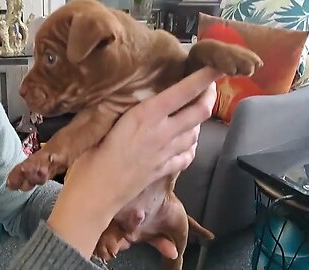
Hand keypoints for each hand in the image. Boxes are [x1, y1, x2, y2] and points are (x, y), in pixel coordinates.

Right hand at [47, 67, 219, 258]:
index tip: (217, 66)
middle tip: (208, 88)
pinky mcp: (165, 170)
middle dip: (209, 97)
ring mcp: (167, 153)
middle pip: (200, 112)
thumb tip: (138, 101)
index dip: (204, 77)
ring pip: (196, 133)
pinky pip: (188, 155)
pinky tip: (186, 142)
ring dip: (198, 121)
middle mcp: (163, 132)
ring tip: (192, 114)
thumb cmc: (91, 155)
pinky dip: (191, 145)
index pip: (184, 91)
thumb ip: (128, 111)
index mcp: (146, 115)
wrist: (95, 193)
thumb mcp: (106, 122)